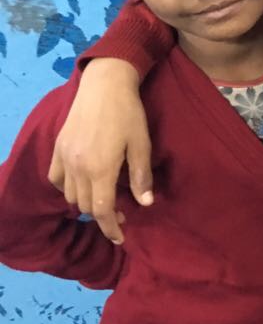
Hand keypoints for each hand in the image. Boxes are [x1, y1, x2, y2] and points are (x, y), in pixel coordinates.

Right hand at [48, 58, 152, 243]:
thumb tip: (145, 203)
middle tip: (121, 212)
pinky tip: (82, 184)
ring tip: (103, 199)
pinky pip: (56, 179)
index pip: (102, 210)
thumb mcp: (141, 144)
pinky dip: (67, 188)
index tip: (120, 238)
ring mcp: (64, 157)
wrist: (104, 85)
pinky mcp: (57, 147)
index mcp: (101, 169)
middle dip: (102, 215)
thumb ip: (141, 175)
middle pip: (85, 205)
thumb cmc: (129, 113)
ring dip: (85, 203)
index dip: (111, 228)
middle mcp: (78, 167)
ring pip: (69, 195)